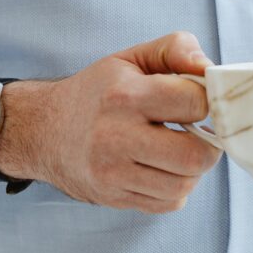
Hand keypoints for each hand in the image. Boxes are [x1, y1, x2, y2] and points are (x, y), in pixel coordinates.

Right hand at [0, 32, 222, 212]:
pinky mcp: (112, 197)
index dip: (208, 101)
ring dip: (193, 169)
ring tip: (181, 149)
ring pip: (184, 184)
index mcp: (125, 95)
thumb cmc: (98, 91)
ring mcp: (112, 173)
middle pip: (194, 155)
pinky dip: (176, 189)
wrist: (42, 130)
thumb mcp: (133, 58)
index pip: (195, 102)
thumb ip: (177, 49)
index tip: (201, 101)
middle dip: (209, 144)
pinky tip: (164, 168)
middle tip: (201, 133)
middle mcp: (116, 136)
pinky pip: (167, 204)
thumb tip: (210, 69)